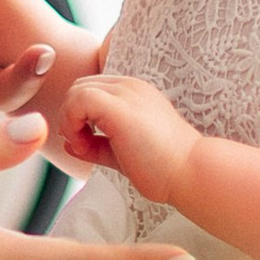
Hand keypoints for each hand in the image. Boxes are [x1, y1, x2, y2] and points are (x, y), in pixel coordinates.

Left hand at [59, 72, 199, 206]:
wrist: (190, 172)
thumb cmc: (163, 167)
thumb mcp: (122, 153)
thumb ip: (96, 145)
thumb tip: (69, 144)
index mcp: (134, 93)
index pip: (91, 90)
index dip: (79, 115)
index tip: (86, 144)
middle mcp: (130, 86)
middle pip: (80, 86)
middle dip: (71, 116)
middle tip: (82, 146)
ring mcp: (126, 93)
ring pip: (77, 89)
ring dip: (70, 120)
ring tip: (84, 147)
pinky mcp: (119, 107)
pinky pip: (78, 99)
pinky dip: (71, 122)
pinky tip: (84, 145)